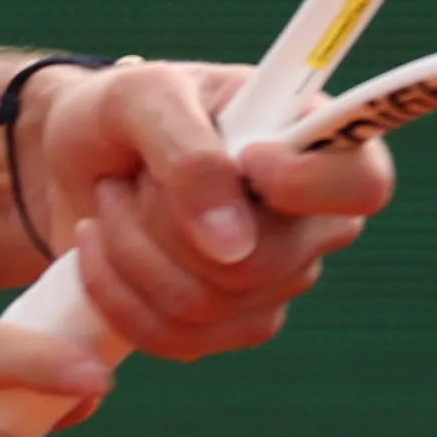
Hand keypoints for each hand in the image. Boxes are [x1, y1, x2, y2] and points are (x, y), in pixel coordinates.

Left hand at [20, 60, 395, 364]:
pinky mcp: (233, 322)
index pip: (362, 185)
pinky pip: (181, 338)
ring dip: (131, 252)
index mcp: (316, 140)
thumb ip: (191, 157)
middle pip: (258, 262)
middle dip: (165, 220)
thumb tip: (233, 247)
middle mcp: (314, 217)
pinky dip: (119, 296)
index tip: (245, 159)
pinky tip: (101, 249)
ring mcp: (279, 277)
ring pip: (206, 303)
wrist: (74, 159)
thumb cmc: (122, 113)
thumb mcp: (144, 99)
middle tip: (136, 175)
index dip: (303, 185)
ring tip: (112, 202)